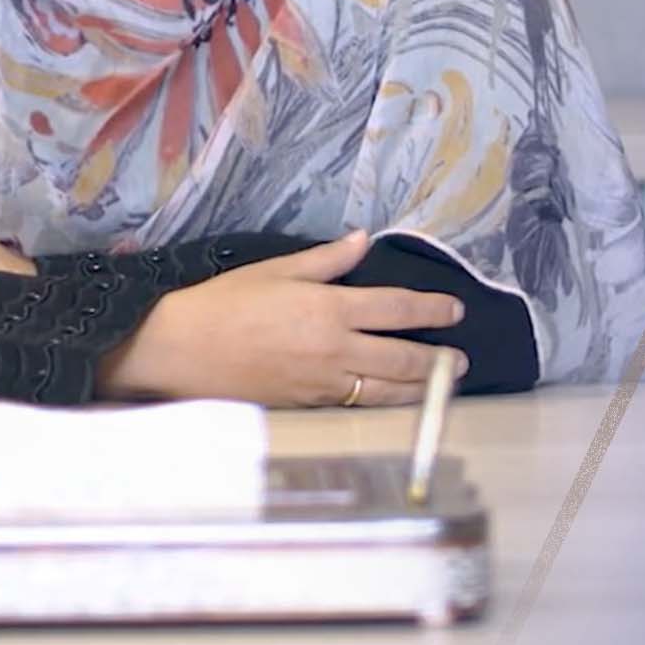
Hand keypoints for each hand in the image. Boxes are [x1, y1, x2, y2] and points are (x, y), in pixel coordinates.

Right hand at [93, 230, 469, 407]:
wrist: (183, 352)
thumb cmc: (224, 303)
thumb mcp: (275, 270)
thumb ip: (325, 260)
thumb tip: (362, 240)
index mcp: (330, 308)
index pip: (398, 309)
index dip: (432, 310)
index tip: (455, 310)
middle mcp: (336, 349)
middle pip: (404, 358)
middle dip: (438, 360)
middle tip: (460, 360)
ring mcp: (325, 383)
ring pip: (388, 390)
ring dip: (421, 388)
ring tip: (442, 385)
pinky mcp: (309, 405)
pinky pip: (358, 405)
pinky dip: (385, 402)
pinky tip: (395, 400)